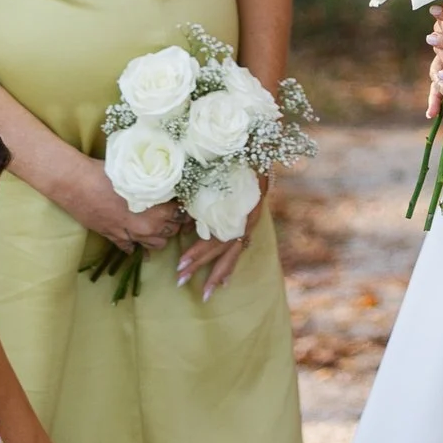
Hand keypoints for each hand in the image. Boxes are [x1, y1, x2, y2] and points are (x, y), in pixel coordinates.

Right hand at [64, 156, 183, 253]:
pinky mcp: (115, 238)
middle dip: (174, 222)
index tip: (183, 201)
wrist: (76, 183)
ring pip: (157, 244)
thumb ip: (159, 183)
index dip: (185, 208)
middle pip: (173, 231)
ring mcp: (131, 235)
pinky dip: (137, 245)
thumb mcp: (140, 174)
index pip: (183, 214)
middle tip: (171, 210)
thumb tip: (172, 183)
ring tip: (157, 222)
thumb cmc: (108, 173)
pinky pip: (132, 249)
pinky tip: (137, 236)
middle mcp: (148, 227)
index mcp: (158, 209)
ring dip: (159, 235)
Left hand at [176, 171, 268, 304]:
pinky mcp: (249, 223)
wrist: (262, 149)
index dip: (197, 252)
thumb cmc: (237, 159)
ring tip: (206, 294)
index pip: (215, 239)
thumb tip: (184, 221)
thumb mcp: (218, 175)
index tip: (179, 263)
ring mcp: (249, 224)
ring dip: (217, 275)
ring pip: (232, 255)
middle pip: (221, 250)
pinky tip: (224, 283)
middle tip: (180, 281)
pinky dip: (230, 266)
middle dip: (200, 266)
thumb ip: (204, 197)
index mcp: (239, 212)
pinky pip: (240, 250)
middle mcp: (246, 222)